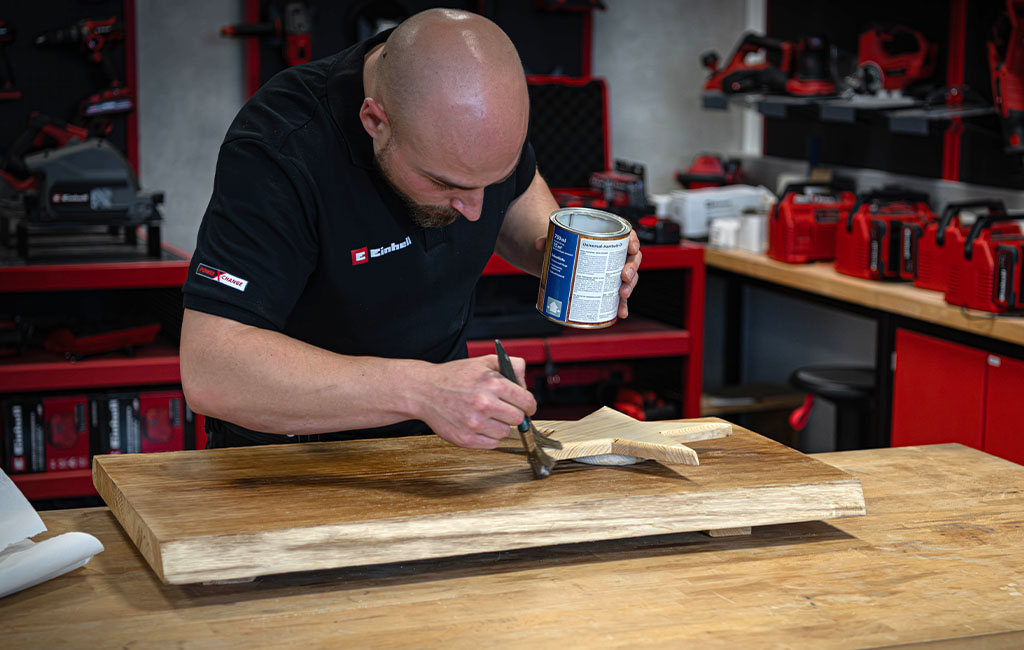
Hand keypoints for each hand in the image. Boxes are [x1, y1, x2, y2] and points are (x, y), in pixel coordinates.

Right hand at [417, 355, 535, 449]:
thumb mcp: (484, 362)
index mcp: (493, 384)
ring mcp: (475, 424)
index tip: (526, 406)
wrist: (425, 391)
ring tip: (486, 415)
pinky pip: (492, 444)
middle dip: (513, 413)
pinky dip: (488, 436)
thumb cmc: (454, 376)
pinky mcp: (466, 439)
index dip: (528, 404)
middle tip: (502, 409)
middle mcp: (485, 404)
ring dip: (500, 425)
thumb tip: (525, 384)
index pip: (527, 401)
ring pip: (505, 432)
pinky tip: (478, 424)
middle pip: (518, 419)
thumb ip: (512, 365)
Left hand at [533, 230, 641, 318]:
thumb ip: (550, 239)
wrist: (565, 259)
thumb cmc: (570, 245)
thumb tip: (539, 244)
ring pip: (629, 279)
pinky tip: (620, 313)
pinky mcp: (609, 288)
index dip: (634, 241)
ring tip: (622, 295)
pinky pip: (619, 297)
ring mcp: (615, 272)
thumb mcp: (560, 240)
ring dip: (629, 288)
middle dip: (631, 269)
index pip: (628, 236)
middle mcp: (617, 255)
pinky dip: (621, 306)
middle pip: (632, 259)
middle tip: (623, 276)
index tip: (631, 247)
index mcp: (610, 238)